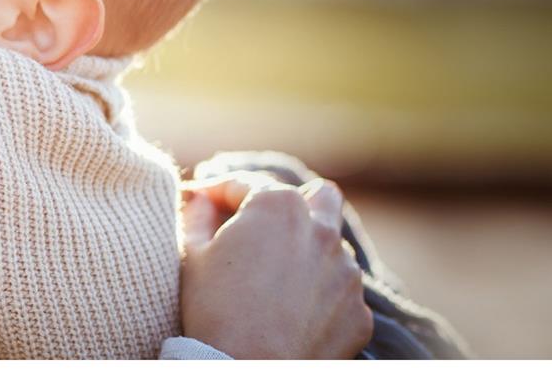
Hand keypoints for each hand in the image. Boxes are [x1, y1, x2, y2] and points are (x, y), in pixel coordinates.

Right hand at [178, 173, 372, 358]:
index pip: (246, 185)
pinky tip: (298, 315)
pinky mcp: (359, 312)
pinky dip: (324, 299)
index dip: (218, 193)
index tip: (203, 205)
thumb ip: (197, 213)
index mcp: (278, 206)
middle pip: (320, 198)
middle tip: (268, 228)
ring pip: (336, 249)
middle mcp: (322, 230)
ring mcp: (347, 273)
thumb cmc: (213, 311)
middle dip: (296, 206)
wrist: (246, 372)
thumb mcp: (192, 255)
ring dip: (312, 254)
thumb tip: (199, 198)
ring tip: (281, 280)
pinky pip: (343, 295)